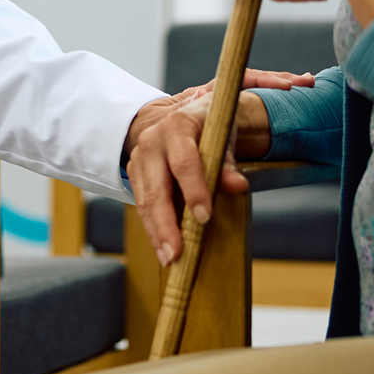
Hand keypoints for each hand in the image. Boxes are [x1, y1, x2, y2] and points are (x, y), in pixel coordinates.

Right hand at [122, 69, 313, 266]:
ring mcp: (140, 157)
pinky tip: (162, 247)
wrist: (185, 113)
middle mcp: (153, 140)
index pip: (184, 162)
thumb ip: (230, 161)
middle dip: (166, 223)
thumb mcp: (225, 136)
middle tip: (177, 253)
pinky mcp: (135, 172)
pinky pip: (141, 204)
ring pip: (145, 200)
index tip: (204, 217)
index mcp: (177, 124)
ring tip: (170, 259)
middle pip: (157, 188)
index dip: (194, 190)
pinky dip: (152, 227)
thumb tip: (237, 185)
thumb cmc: (211, 125)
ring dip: (157, 232)